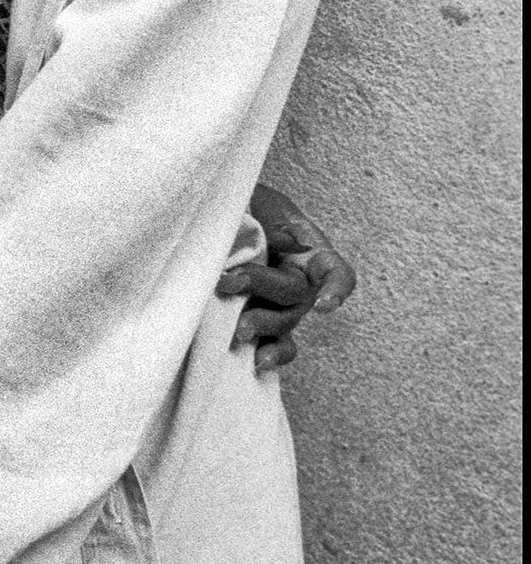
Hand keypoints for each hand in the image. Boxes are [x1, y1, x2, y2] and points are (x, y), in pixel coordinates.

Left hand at [216, 180, 357, 374]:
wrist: (227, 216)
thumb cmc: (250, 206)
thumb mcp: (260, 201)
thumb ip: (270, 219)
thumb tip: (280, 243)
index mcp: (310, 252)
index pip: (336, 273)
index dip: (336, 290)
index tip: (323, 306)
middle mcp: (302, 282)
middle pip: (295, 294)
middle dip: (261, 287)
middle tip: (228, 281)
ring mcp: (285, 306)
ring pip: (285, 323)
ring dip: (261, 325)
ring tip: (238, 328)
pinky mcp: (265, 322)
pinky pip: (276, 344)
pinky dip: (271, 355)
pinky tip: (257, 362)